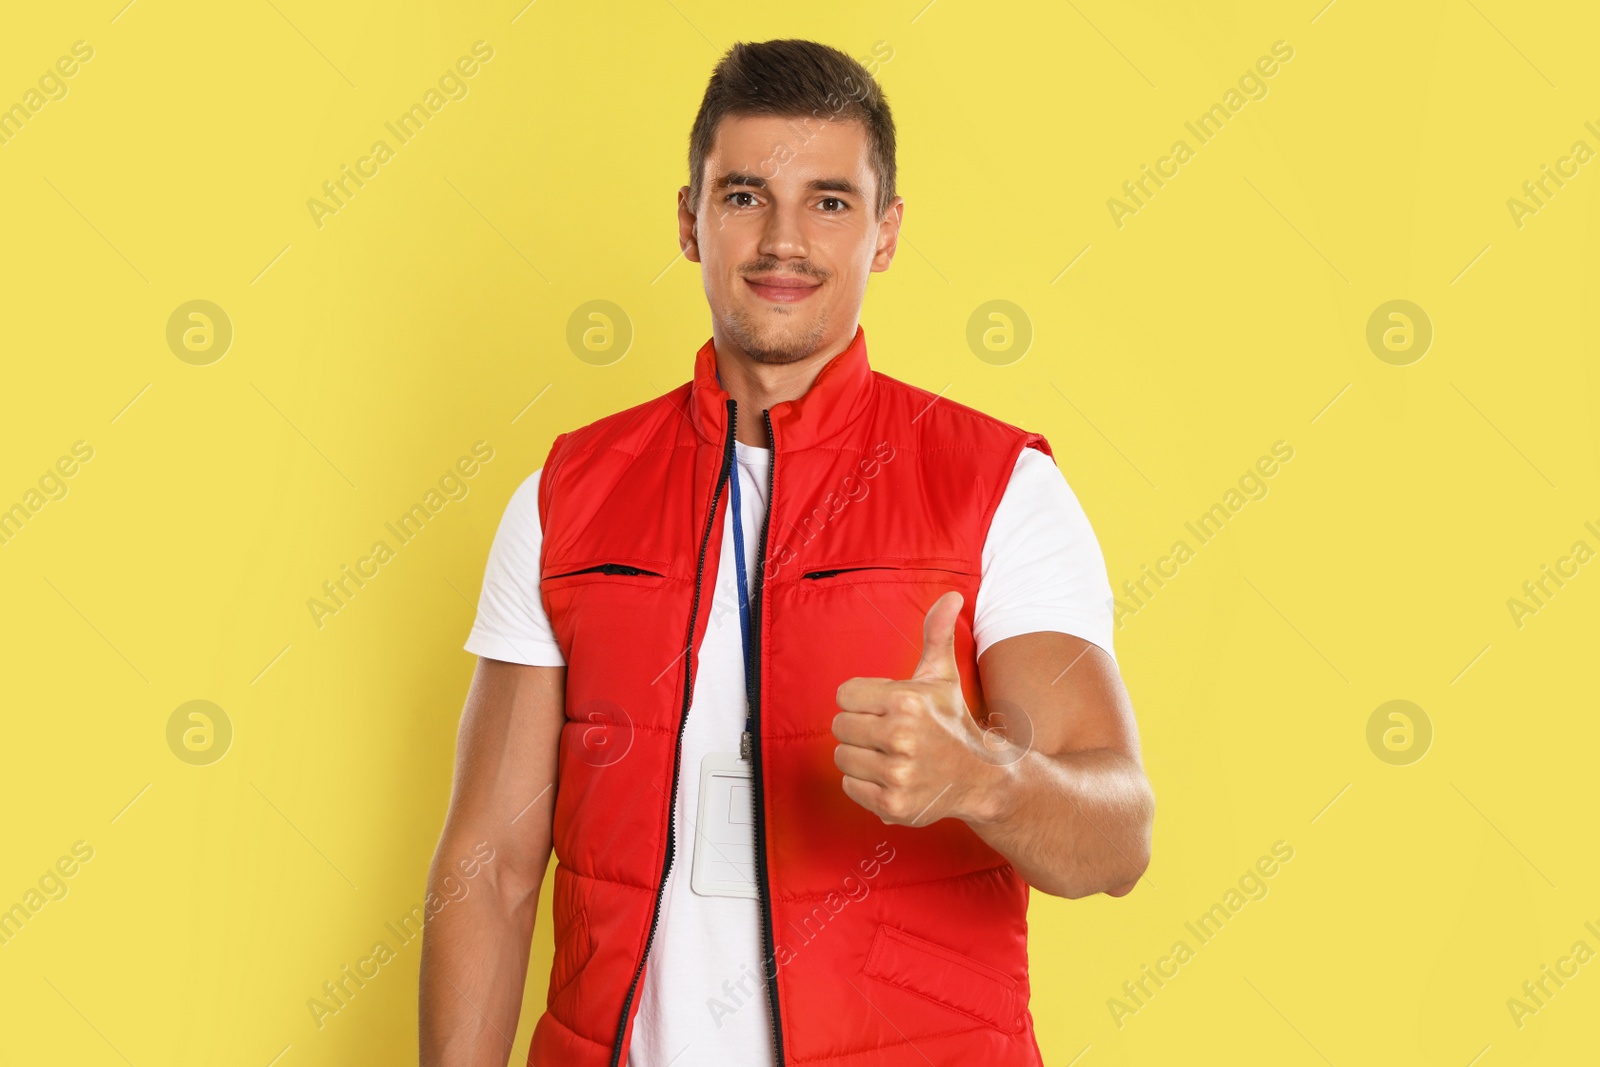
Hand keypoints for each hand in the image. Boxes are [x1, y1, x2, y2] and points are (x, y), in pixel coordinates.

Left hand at [831, 591, 1008, 825]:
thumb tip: (953, 595)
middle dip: (861, 728)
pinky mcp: (892, 806)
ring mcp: (897, 774)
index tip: (886, 708)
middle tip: (889, 733)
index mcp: (907, 701)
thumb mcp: (942, 675)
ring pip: (842, 757)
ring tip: (891, 755)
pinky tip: (891, 776)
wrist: (980, 777)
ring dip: (861, 756)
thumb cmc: (951, 721)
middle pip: (839, 727)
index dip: (863, 700)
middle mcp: (901, 737)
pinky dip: (865, 783)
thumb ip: (937, 633)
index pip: (844, 695)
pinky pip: (849, 786)